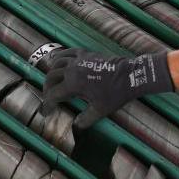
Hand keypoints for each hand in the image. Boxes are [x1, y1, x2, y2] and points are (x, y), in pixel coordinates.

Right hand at [42, 49, 173, 129]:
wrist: (131, 75)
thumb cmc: (116, 93)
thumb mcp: (100, 110)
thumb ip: (86, 119)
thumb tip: (76, 126)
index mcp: (73, 84)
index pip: (53, 94)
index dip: (48, 105)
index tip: (47, 112)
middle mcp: (72, 70)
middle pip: (51, 78)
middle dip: (47, 89)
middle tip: (49, 98)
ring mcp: (78, 59)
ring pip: (57, 63)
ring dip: (52, 73)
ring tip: (52, 82)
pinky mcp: (86, 53)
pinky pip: (68, 52)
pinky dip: (60, 56)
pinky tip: (57, 59)